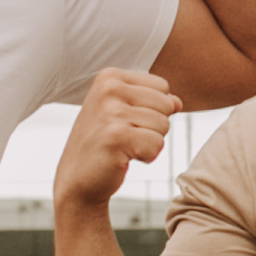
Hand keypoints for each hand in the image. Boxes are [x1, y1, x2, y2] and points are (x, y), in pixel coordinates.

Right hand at [56, 67, 180, 207]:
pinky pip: (157, 144)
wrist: (76, 179)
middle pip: (167, 104)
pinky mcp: (116, 136)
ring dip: (148, 142)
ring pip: (164, 125)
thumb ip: (153, 101)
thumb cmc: (102, 144)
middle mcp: (108, 88)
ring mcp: (111, 111)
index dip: (153, 109)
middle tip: (125, 137)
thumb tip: (178, 102)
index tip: (125, 121)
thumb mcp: (124, 113)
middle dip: (153, 126)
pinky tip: (122, 157)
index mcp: (110, 76)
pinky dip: (146, 156)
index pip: (162, 86)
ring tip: (122, 146)